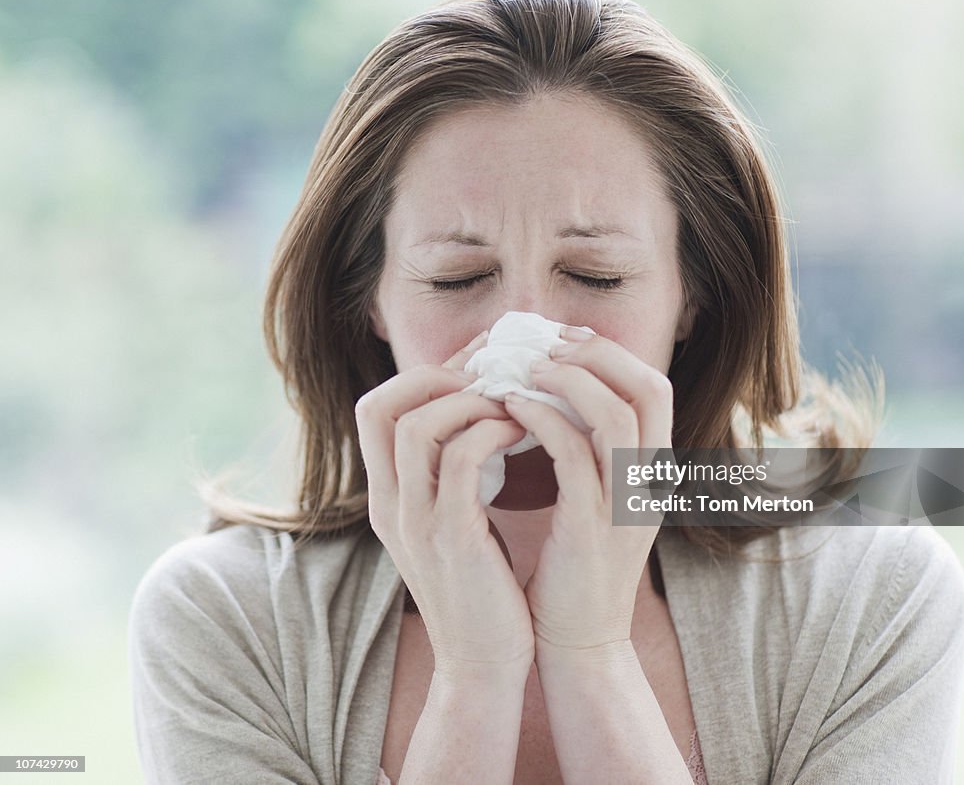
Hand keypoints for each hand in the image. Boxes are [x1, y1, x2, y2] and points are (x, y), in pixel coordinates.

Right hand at [354, 332, 535, 678]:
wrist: (485, 662)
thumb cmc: (482, 585)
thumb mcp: (453, 521)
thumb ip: (450, 472)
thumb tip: (479, 413)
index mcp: (388, 495)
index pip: (374, 409)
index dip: (422, 375)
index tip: (474, 365)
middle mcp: (389, 503)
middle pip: (379, 407)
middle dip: (436, 375)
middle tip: (489, 374)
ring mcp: (415, 521)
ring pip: (417, 427)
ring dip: (469, 401)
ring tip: (511, 401)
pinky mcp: (451, 538)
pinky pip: (462, 461)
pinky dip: (493, 432)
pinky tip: (523, 430)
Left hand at [502, 329, 673, 655]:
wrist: (579, 642)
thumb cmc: (575, 568)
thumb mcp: (597, 502)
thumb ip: (591, 453)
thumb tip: (559, 398)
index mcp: (651, 472)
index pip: (654, 389)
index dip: (612, 354)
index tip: (565, 339)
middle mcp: (649, 482)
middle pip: (649, 389)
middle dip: (597, 354)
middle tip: (546, 342)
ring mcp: (625, 505)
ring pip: (616, 415)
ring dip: (569, 380)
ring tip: (526, 367)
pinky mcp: (591, 528)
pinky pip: (572, 455)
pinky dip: (542, 421)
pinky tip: (511, 408)